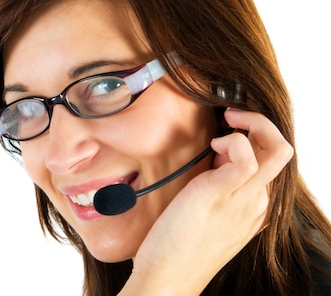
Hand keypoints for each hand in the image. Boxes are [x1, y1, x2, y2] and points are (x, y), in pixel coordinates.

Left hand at [119, 109, 293, 295]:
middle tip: (230, 118)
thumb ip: (219, 186)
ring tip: (223, 129)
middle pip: (282, 151)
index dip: (253, 142)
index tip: (222, 142)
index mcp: (256, 208)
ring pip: (277, 149)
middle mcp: (258, 203)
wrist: (167, 277)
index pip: (274, 162)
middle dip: (260, 123)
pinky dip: (234, 140)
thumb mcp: (208, 213)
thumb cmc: (179, 246)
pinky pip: (247, 155)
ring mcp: (244, 199)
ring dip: (252, 125)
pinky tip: (212, 148)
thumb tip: (216, 157)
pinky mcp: (222, 193)